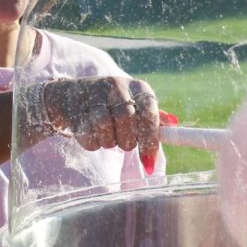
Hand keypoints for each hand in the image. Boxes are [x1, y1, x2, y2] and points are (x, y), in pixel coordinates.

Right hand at [40, 76, 160, 169]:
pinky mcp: (75, 108)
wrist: (73, 96)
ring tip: (108, 138)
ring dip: (108, 142)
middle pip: (126, 119)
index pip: (149, 112)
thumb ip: (154, 117)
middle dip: (126, 141)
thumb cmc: (114, 106)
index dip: (150, 139)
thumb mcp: (136, 106)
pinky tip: (92, 135)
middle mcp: (117, 86)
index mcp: (137, 87)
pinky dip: (92, 143)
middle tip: (124, 144)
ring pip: (104, 126)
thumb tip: (174, 124)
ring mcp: (94, 94)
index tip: (149, 161)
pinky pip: (87, 135)